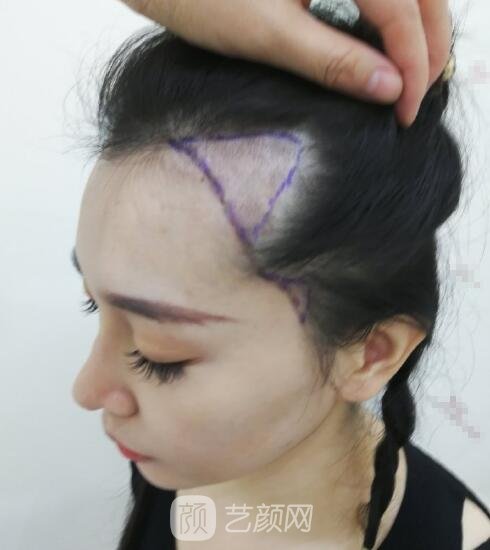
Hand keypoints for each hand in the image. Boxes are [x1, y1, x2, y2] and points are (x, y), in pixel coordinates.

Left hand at [118, 0, 451, 127]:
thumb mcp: (271, 36)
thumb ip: (334, 61)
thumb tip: (389, 90)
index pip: (404, 11)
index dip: (414, 64)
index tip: (405, 111)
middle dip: (427, 47)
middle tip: (413, 99)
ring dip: (417, 31)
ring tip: (409, 79)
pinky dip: (393, 19)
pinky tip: (386, 49)